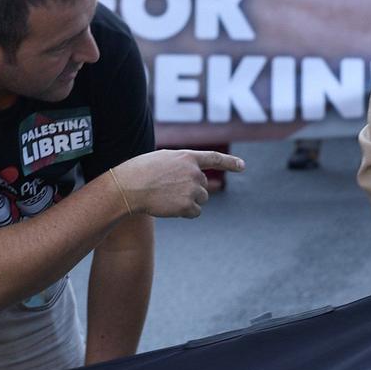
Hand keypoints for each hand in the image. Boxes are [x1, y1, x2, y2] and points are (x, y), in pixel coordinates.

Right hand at [108, 150, 245, 218]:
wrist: (128, 187)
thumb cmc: (140, 172)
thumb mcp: (163, 159)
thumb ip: (182, 164)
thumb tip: (198, 177)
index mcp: (187, 157)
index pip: (214, 158)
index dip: (230, 162)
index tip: (242, 166)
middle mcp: (193, 172)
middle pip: (203, 185)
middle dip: (191, 189)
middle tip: (169, 189)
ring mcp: (191, 189)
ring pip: (201, 199)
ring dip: (188, 201)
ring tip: (167, 197)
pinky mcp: (187, 206)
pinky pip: (195, 212)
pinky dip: (185, 212)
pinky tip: (169, 207)